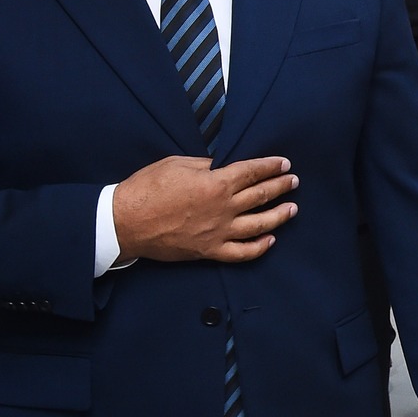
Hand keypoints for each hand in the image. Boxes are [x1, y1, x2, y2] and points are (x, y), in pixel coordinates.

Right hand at [112, 156, 297, 263]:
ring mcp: (218, 232)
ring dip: (279, 216)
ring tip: (292, 208)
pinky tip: (270, 240)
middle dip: (280, 186)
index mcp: (215, 183)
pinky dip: (259, 248)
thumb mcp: (177, 164)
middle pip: (261, 196)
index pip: (252, 172)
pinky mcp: (209, 251)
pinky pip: (241, 253)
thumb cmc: (147, 189)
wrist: (124, 222)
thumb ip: (206, 165)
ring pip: (259, 225)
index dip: (270, 167)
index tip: (284, 164)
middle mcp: (223, 209)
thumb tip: (222, 165)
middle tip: (293, 181)